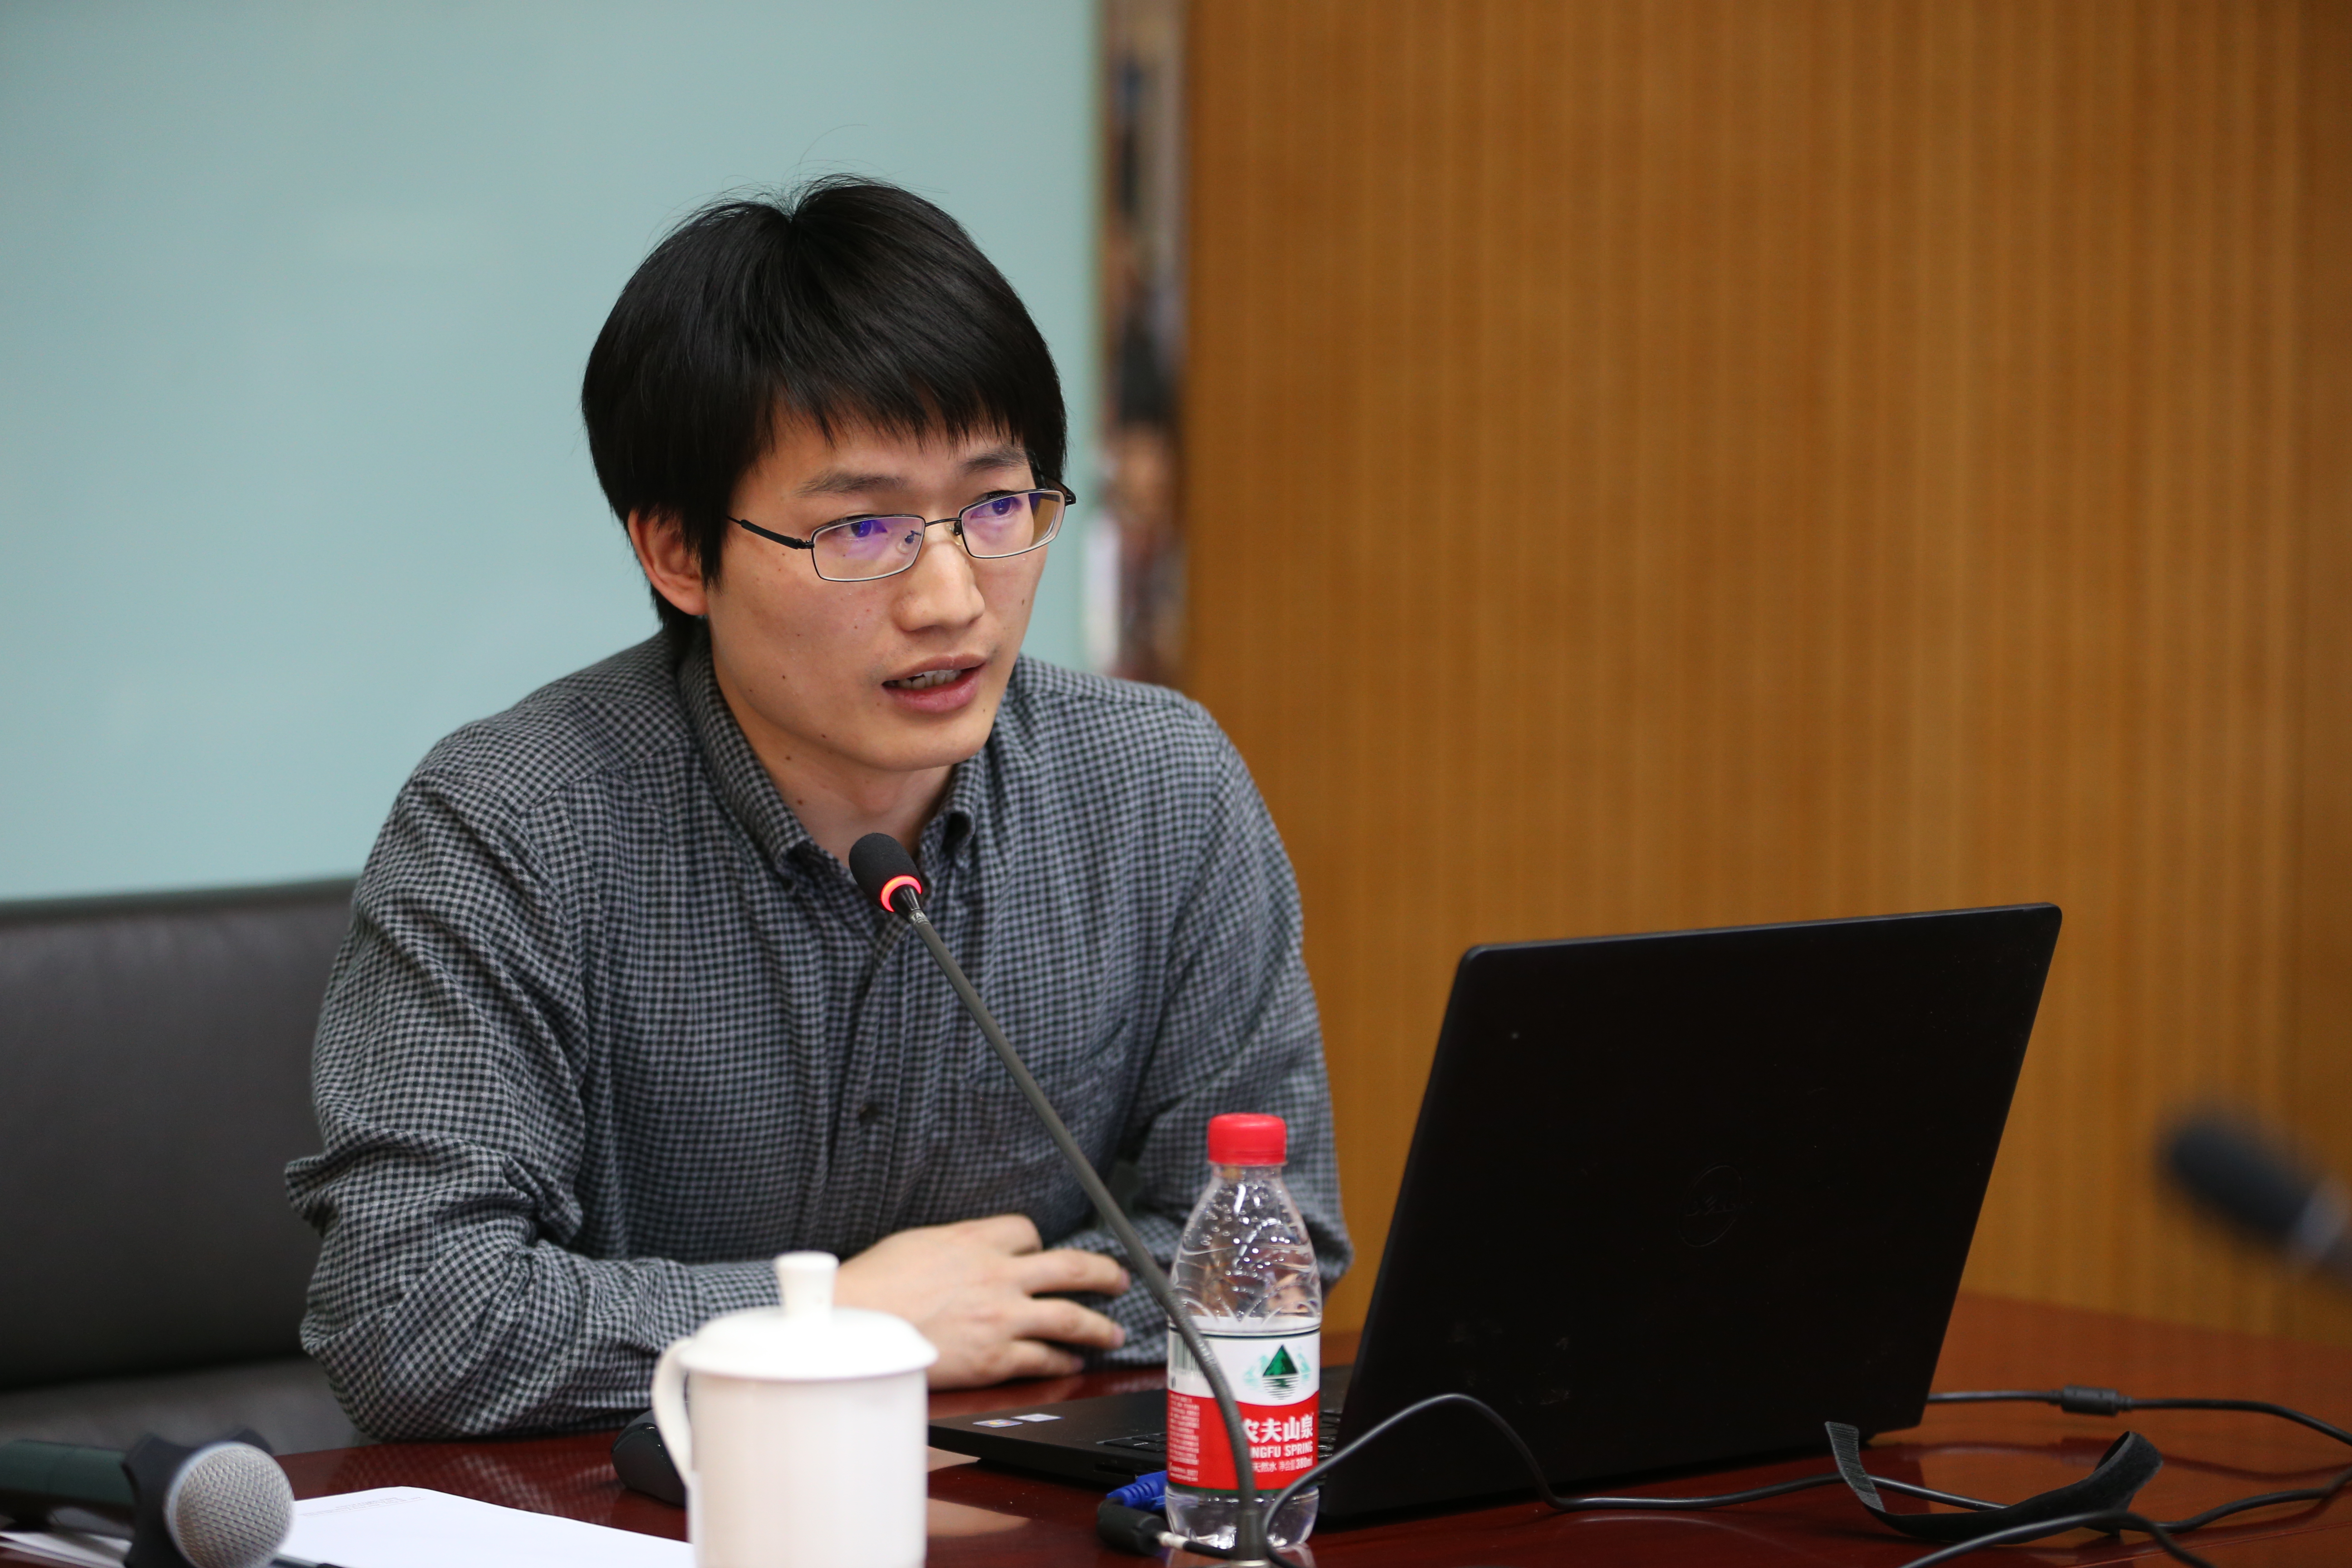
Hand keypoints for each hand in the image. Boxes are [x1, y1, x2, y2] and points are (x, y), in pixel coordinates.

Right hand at [833, 1213, 1130, 1386]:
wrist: (854, 1327)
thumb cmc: (874, 1286)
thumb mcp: (918, 1242)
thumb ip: (956, 1245)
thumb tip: (970, 1250)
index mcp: (977, 1239)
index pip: (1029, 1232)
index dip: (1039, 1244)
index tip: (1042, 1254)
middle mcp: (999, 1275)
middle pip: (1072, 1267)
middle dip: (1104, 1273)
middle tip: (1120, 1278)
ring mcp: (1002, 1317)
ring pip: (1071, 1317)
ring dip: (1100, 1325)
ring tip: (1114, 1331)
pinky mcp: (995, 1358)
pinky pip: (1044, 1358)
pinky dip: (1064, 1360)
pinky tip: (1072, 1361)